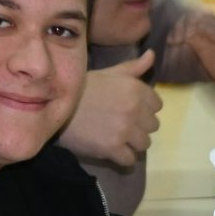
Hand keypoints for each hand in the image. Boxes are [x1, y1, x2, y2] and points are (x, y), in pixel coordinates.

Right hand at [58, 50, 160, 170]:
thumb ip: (134, 67)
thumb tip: (153, 55)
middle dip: (139, 126)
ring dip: (132, 143)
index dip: (144, 108)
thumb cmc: (85, 88)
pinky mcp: (112, 148)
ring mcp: (124, 130)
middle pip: (153, 126)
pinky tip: (112, 149)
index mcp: (135, 89)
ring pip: (144, 144)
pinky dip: (122, 158)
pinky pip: (130, 160)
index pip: (157, 105)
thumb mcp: (109, 73)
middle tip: (121, 123)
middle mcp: (133, 109)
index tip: (129, 109)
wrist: (57, 108)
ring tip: (117, 137)